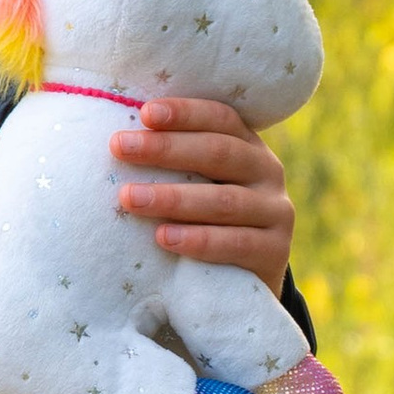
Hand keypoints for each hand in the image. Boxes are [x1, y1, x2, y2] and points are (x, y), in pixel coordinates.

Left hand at [111, 94, 293, 291]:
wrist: (245, 279)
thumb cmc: (206, 221)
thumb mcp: (198, 185)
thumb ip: (175, 164)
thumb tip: (118, 140)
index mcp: (248, 146)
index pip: (220, 119)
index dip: (185, 113)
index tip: (145, 114)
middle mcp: (268, 172)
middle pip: (219, 153)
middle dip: (166, 149)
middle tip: (120, 147)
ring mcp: (276, 212)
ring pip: (224, 201)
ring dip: (173, 198)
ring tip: (130, 198)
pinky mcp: (274, 252)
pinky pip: (236, 243)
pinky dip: (198, 240)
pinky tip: (163, 237)